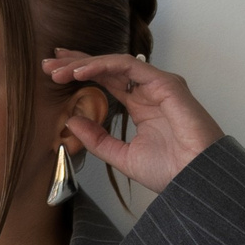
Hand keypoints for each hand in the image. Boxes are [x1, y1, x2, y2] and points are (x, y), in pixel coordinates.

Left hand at [44, 51, 223, 192]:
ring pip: (114, 63)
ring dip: (84, 63)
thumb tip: (70, 121)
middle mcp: (148, 90)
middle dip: (76, 64)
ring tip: (58, 70)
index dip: (81, 74)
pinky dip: (102, 65)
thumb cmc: (170, 171)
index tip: (55, 74)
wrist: (196, 180)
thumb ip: (97, 139)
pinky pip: (127, 66)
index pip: (106, 81)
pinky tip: (80, 71)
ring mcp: (157, 84)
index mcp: (140, 105)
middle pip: (107, 68)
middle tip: (48, 65)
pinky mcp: (165, 83)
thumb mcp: (121, 156)